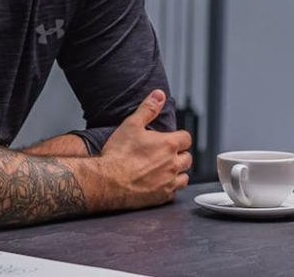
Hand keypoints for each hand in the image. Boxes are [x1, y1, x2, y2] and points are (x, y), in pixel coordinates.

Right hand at [99, 90, 192, 209]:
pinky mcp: (161, 197)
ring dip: (177, 173)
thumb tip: (159, 95)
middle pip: (187, 158)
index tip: (170, 139)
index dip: (178, 137)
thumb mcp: (131, 124)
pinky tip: (158, 184)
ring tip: (164, 170)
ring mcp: (168, 182)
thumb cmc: (117, 154)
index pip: (186, 138)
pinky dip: (169, 188)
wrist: (105, 182)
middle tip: (165, 155)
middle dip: (179, 155)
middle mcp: (173, 164)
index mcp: (169, 145)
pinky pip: (173, 193)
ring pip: (184, 177)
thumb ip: (148, 108)